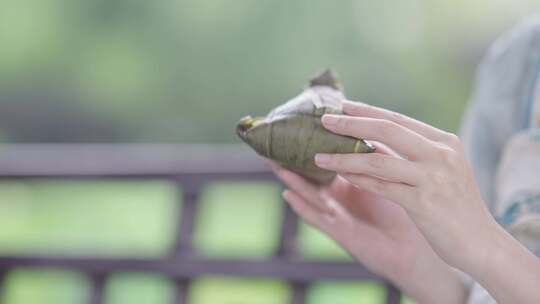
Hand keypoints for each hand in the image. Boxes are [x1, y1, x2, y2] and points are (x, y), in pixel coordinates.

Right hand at [268, 143, 465, 303]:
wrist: (416, 249)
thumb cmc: (407, 212)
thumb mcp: (391, 177)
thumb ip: (378, 156)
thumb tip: (370, 123)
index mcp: (351, 181)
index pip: (326, 159)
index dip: (312, 144)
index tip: (296, 125)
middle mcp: (340, 196)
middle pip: (311, 175)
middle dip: (292, 160)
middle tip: (272, 144)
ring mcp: (338, 214)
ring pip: (310, 193)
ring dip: (293, 179)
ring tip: (276, 164)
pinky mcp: (340, 232)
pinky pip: (317, 218)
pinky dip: (302, 207)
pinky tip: (288, 195)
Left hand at [314, 101, 539, 303]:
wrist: (481, 242)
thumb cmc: (454, 204)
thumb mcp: (438, 170)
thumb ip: (409, 153)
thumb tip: (371, 137)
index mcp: (445, 141)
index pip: (398, 120)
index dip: (367, 111)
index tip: (342, 106)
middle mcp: (441, 154)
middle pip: (386, 130)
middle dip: (351, 124)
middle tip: (324, 120)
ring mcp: (433, 178)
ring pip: (377, 160)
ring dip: (344, 158)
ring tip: (319, 156)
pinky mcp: (423, 203)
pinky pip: (381, 187)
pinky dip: (357, 180)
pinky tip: (340, 176)